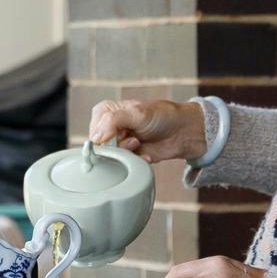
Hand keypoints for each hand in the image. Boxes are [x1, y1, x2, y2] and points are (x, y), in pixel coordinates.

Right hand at [88, 98, 203, 163]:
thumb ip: (113, 120)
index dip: (105, 138)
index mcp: (105, 112)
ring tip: (139, 143)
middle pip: (101, 148)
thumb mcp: (137, 113)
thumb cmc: (162, 116)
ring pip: (112, 158)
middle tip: (134, 140)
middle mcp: (109, 128)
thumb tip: (97, 136)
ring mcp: (119, 142)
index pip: (94, 132)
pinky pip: (124, 165)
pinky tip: (146, 154)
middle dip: (118, 147)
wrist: (183, 132)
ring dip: (128, 155)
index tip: (122, 135)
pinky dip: (136, 162)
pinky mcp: (129, 155)